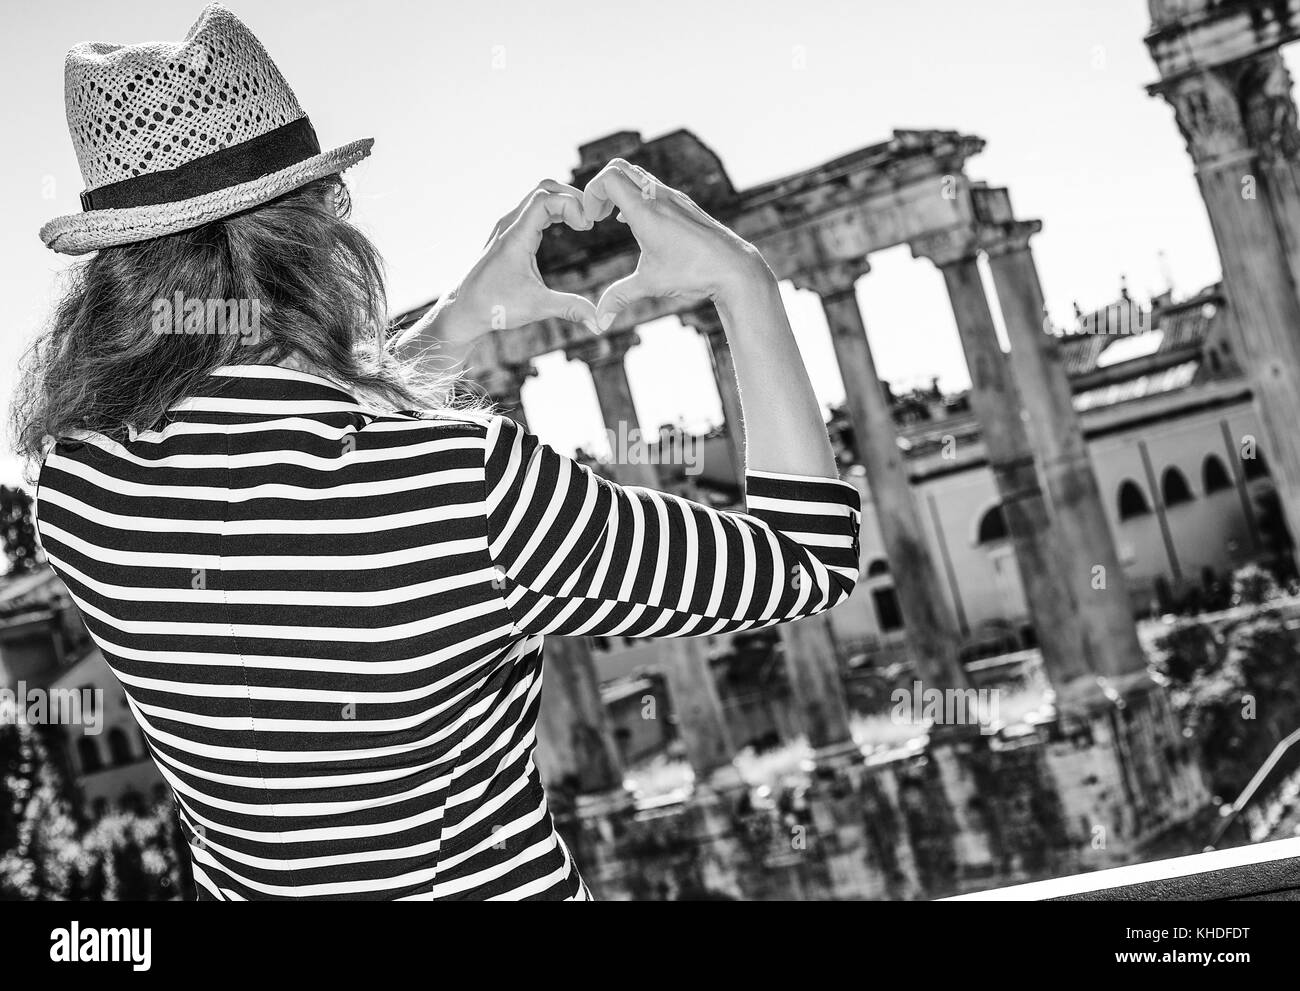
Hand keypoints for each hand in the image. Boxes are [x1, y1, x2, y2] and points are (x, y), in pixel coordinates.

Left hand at [401, 180, 598, 355]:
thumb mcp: (536, 307)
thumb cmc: (495, 307)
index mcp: (515, 237)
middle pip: (544, 189)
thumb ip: (569, 308)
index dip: (571, 205)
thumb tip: (599, 322)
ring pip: (538, 197)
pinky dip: (554, 211)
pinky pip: (533, 210)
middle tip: (592, 217)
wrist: (464, 309)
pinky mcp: (509, 234)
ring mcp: (507, 227)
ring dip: (563, 202)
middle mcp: (510, 225)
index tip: (587, 226)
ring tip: (584, 221)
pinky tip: (569, 226)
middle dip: (572, 197)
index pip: (545, 199)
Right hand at [582, 159, 772, 328]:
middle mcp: (660, 197)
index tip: (591, 221)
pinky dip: (637, 197)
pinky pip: (654, 187)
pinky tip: (637, 225)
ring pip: (638, 175)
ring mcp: (675, 198)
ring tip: (613, 220)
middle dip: (601, 188)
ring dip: (620, 191)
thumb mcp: (650, 285)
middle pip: (619, 167)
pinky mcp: (685, 205)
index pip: (608, 178)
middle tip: (598, 216)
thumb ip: (619, 298)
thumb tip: (598, 323)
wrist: (734, 268)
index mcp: (646, 211)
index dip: (591, 194)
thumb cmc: (693, 274)